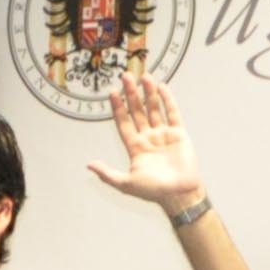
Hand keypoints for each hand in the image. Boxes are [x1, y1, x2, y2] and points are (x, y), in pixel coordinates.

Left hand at [84, 73, 203, 215]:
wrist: (180, 194)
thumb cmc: (154, 191)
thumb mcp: (126, 184)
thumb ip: (108, 174)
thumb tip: (89, 165)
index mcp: (135, 147)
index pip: (124, 122)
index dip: (118, 108)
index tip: (113, 92)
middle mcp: (148, 138)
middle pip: (138, 111)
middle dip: (131, 94)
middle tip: (126, 76)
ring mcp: (163, 134)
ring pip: (154, 108)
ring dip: (148, 92)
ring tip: (144, 76)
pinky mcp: (179, 134)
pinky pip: (172, 113)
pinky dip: (168, 100)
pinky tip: (161, 87)